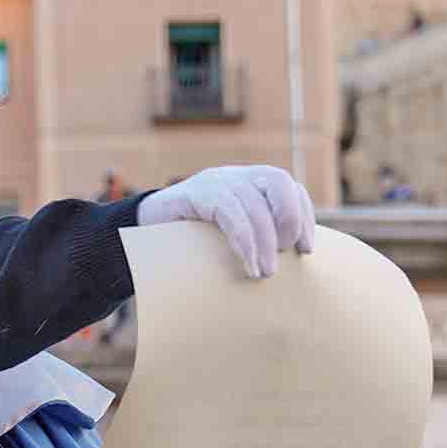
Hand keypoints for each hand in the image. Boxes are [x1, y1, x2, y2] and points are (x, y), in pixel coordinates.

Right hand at [137, 165, 315, 277]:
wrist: (140, 238)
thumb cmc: (191, 245)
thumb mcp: (229, 240)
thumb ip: (256, 242)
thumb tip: (289, 267)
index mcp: (248, 182)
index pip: (289, 186)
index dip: (303, 215)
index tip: (306, 249)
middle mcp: (235, 175)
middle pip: (278, 181)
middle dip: (289, 219)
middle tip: (285, 256)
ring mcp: (215, 180)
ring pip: (254, 202)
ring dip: (265, 240)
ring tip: (265, 272)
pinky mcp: (196, 193)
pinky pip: (230, 212)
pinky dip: (244, 240)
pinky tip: (248, 265)